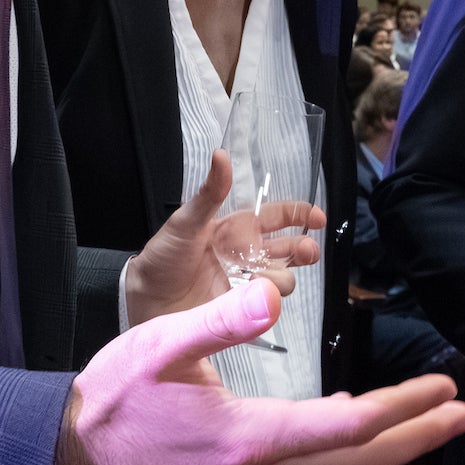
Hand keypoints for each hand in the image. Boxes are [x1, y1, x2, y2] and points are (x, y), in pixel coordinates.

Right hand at [54, 279, 464, 464]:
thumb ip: (220, 320)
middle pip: (357, 462)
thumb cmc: (113, 396)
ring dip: (388, 447)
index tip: (442, 390)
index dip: (401, 410)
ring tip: (428, 423)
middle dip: (416, 437)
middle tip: (463, 414)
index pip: (346, 428)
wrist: (71, 456)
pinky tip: (356, 435)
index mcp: (247, 439)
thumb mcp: (159, 344)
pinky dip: (347, 455)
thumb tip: (268, 293)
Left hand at [124, 149, 323, 326]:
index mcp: (238, 228)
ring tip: (260, 278)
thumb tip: (221, 155)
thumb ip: (209, 193)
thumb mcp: (185, 221)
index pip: (278, 216)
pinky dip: (266, 300)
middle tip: (306, 251)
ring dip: (280, 277)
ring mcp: (247, 283)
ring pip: (282, 278)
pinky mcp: (243, 309)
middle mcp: (248, 255)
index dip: (300, 214)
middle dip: (304, 250)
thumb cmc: (164, 256)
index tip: (317, 217)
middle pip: (290, 250)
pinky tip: (251, 296)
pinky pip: (268, 304)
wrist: (147, 300)